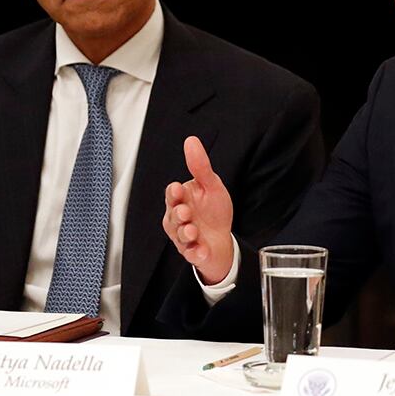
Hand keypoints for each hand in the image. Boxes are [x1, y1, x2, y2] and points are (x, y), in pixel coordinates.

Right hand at [163, 136, 235, 284]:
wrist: (222, 238)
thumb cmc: (213, 210)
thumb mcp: (211, 185)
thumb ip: (200, 166)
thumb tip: (191, 140)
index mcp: (181, 200)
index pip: (172, 194)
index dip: (174, 193)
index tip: (178, 190)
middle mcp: (178, 219)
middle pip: (172, 216)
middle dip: (178, 215)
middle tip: (186, 212)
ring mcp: (184, 238)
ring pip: (179, 236)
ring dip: (185, 234)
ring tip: (193, 231)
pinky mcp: (194, 253)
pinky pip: (192, 254)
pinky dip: (196, 253)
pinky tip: (202, 250)